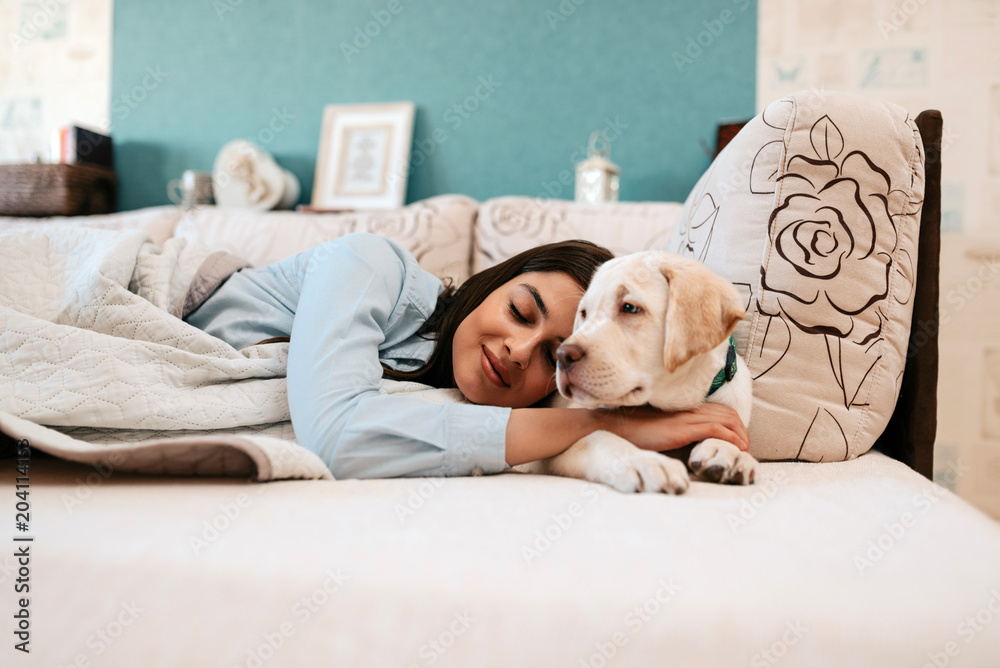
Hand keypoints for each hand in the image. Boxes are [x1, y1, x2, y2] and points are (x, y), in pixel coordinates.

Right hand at [596, 403, 749, 452]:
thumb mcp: (662, 430)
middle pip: (728, 413)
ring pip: (727, 420)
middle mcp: (689, 410)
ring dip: (740, 436)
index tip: (738, 442)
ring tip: (744, 452)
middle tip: (746, 449)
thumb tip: (689, 445)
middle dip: (742, 431)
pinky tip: (735, 449)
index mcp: (685, 409)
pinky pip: (715, 429)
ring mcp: (687, 417)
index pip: (720, 410)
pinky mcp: (683, 428)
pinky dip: (730, 439)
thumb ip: (677, 432)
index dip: (734, 425)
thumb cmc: (635, 432)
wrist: (618, 427)